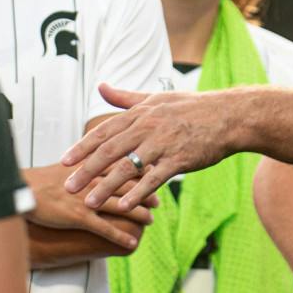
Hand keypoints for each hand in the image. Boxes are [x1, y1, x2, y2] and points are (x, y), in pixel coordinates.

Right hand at [23, 163, 153, 251]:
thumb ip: (84, 165)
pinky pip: (105, 228)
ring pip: (120, 206)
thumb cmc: (41, 180)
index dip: (139, 170)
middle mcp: (92, 181)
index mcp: (90, 167)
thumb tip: (94, 165)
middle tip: (159, 200)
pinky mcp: (78, 216)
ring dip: (138, 214)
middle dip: (145, 192)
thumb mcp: (65, 167)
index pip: (121, 165)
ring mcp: (86, 199)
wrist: (21, 190)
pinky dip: (120, 236)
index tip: (153, 174)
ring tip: (151, 221)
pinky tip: (132, 244)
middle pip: (126, 185)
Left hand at [63, 86, 246, 211]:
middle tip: (67, 187)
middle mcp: (148, 127)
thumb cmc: (192, 107)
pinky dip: (138, 192)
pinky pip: (155, 178)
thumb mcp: (156, 98)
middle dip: (86, 170)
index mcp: (140, 113)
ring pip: (129, 167)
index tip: (64, 162)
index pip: (104, 131)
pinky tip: (125, 206)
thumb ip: (126, 97)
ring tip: (90, 202)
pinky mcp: (180, 159)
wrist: (229, 115)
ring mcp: (164, 143)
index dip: (82, 147)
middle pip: (110, 151)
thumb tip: (101, 86)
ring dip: (107, 186)